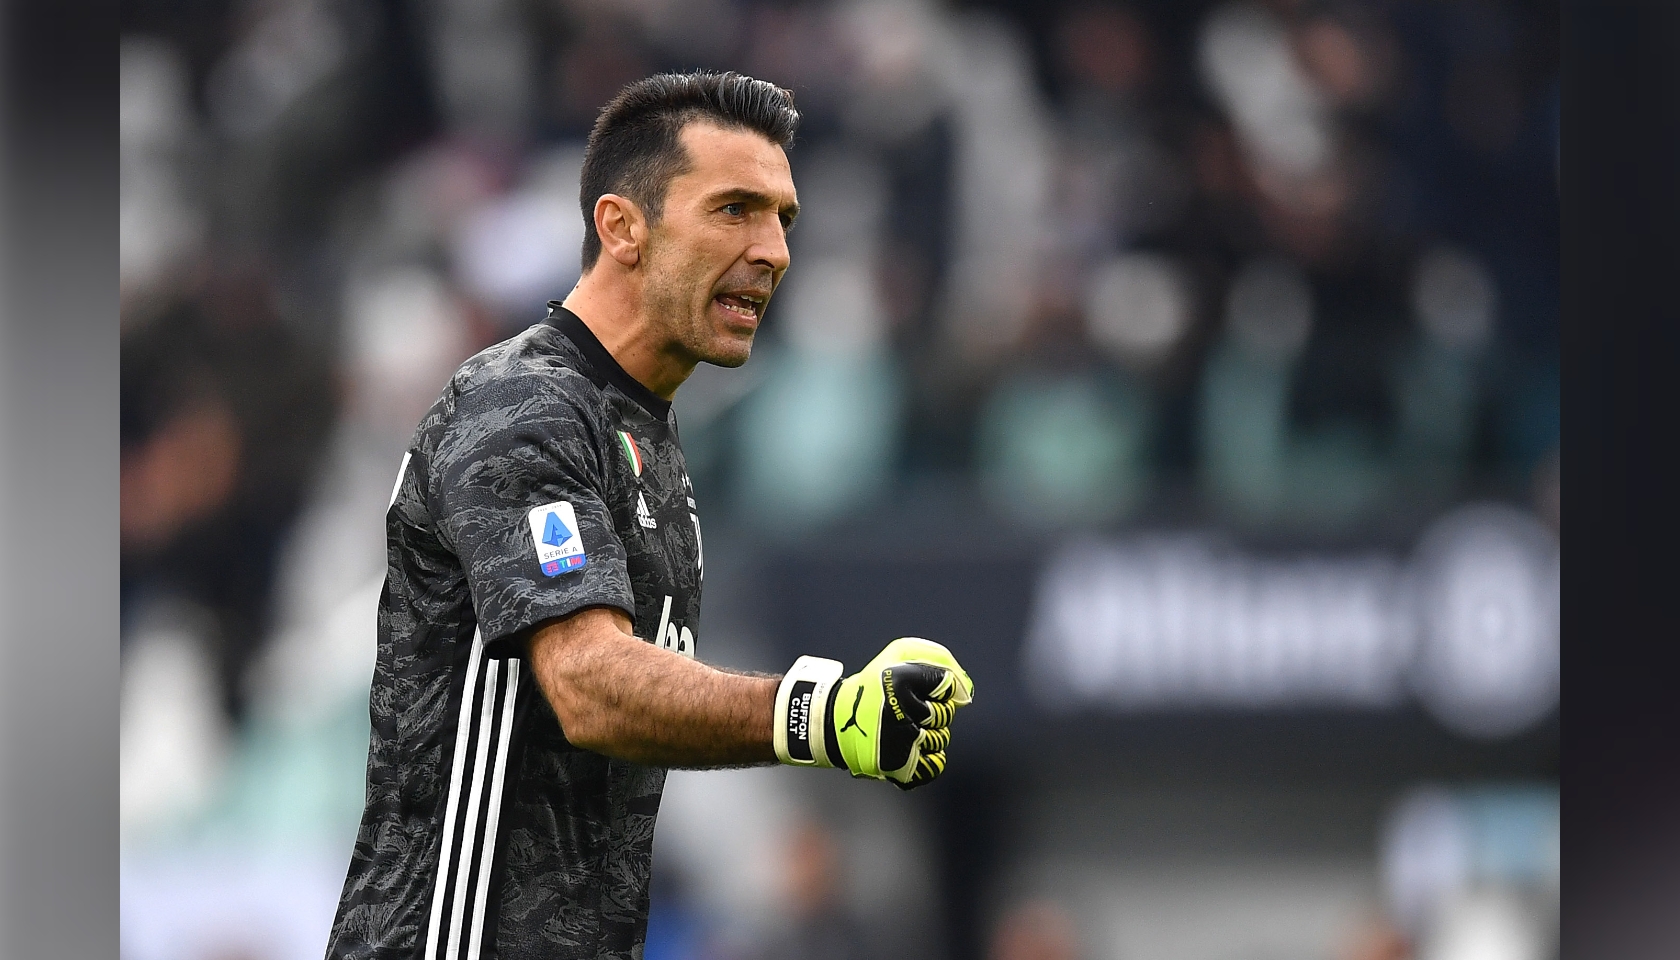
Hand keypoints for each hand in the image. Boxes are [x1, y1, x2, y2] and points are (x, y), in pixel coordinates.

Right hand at [773, 638, 973, 789]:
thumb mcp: (900, 655)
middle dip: (932, 711)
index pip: (947, 684)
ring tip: (903, 729)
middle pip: (946, 714)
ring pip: (942, 738)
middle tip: (905, 710)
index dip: (935, 687)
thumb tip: (966, 690)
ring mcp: (903, 741)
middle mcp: (903, 710)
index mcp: (902, 680)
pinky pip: (936, 764)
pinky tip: (911, 748)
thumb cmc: (875, 686)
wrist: (837, 722)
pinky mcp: (901, 766)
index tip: (916, 689)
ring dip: (928, 734)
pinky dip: (928, 758)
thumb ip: (939, 661)